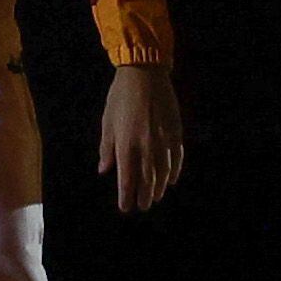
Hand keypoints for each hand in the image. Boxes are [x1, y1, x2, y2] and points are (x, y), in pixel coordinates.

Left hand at [96, 62, 184, 212]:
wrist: (145, 73)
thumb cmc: (120, 96)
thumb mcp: (108, 122)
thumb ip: (107, 148)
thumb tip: (104, 169)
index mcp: (126, 144)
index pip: (126, 179)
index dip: (126, 196)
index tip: (125, 207)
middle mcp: (146, 146)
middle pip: (147, 180)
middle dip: (144, 195)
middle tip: (143, 206)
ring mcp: (163, 140)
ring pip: (163, 172)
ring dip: (159, 187)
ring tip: (155, 197)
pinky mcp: (175, 132)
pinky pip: (176, 157)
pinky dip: (174, 171)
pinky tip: (171, 179)